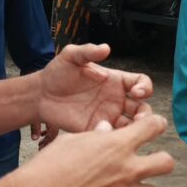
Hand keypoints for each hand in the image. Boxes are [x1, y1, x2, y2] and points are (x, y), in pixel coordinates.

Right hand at [11, 114, 174, 186]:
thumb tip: (107, 130)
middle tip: (148, 161)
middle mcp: (127, 170)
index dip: (155, 123)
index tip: (154, 126)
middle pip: (166, 163)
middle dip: (160, 160)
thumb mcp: (72, 141)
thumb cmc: (49, 167)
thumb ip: (96, 136)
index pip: (153, 126)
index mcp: (117, 145)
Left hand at [34, 43, 152, 132]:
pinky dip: (115, 139)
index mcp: (115, 80)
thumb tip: (106, 48)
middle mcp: (116, 99)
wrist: (40, 94)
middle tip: (140, 119)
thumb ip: (88, 51)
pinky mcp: (95, 130)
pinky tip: (108, 137)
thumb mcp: (71, 56)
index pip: (142, 83)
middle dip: (146, 114)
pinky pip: (112, 137)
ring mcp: (107, 116)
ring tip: (129, 132)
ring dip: (135, 130)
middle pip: (142, 108)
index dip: (145, 87)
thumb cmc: (57, 72)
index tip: (137, 92)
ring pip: (131, 126)